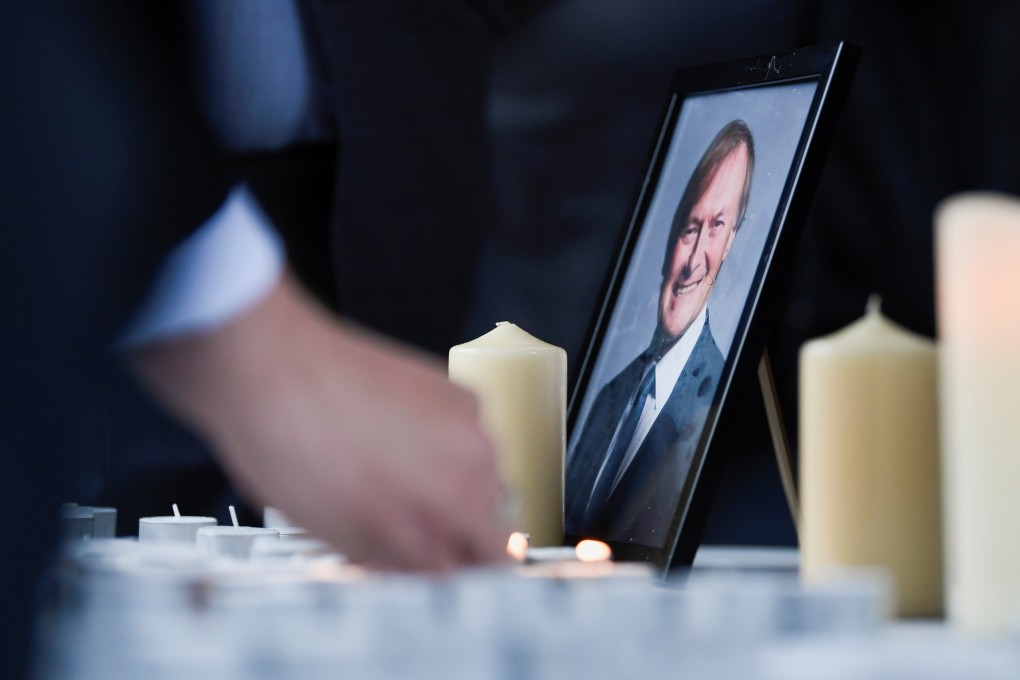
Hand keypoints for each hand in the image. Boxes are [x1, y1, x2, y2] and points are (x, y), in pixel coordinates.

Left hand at [130, 273, 510, 569]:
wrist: (274, 369)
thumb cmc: (288, 450)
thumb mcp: (340, 534)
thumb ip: (397, 555)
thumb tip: (425, 560)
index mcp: (434, 535)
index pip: (480, 573)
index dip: (452, 566)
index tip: (435, 558)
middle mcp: (469, 489)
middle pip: (494, 529)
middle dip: (459, 527)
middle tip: (409, 514)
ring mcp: (475, 439)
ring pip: (488, 479)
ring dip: (456, 479)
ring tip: (396, 463)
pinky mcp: (466, 397)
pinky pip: (474, 435)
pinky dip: (449, 437)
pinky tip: (401, 428)